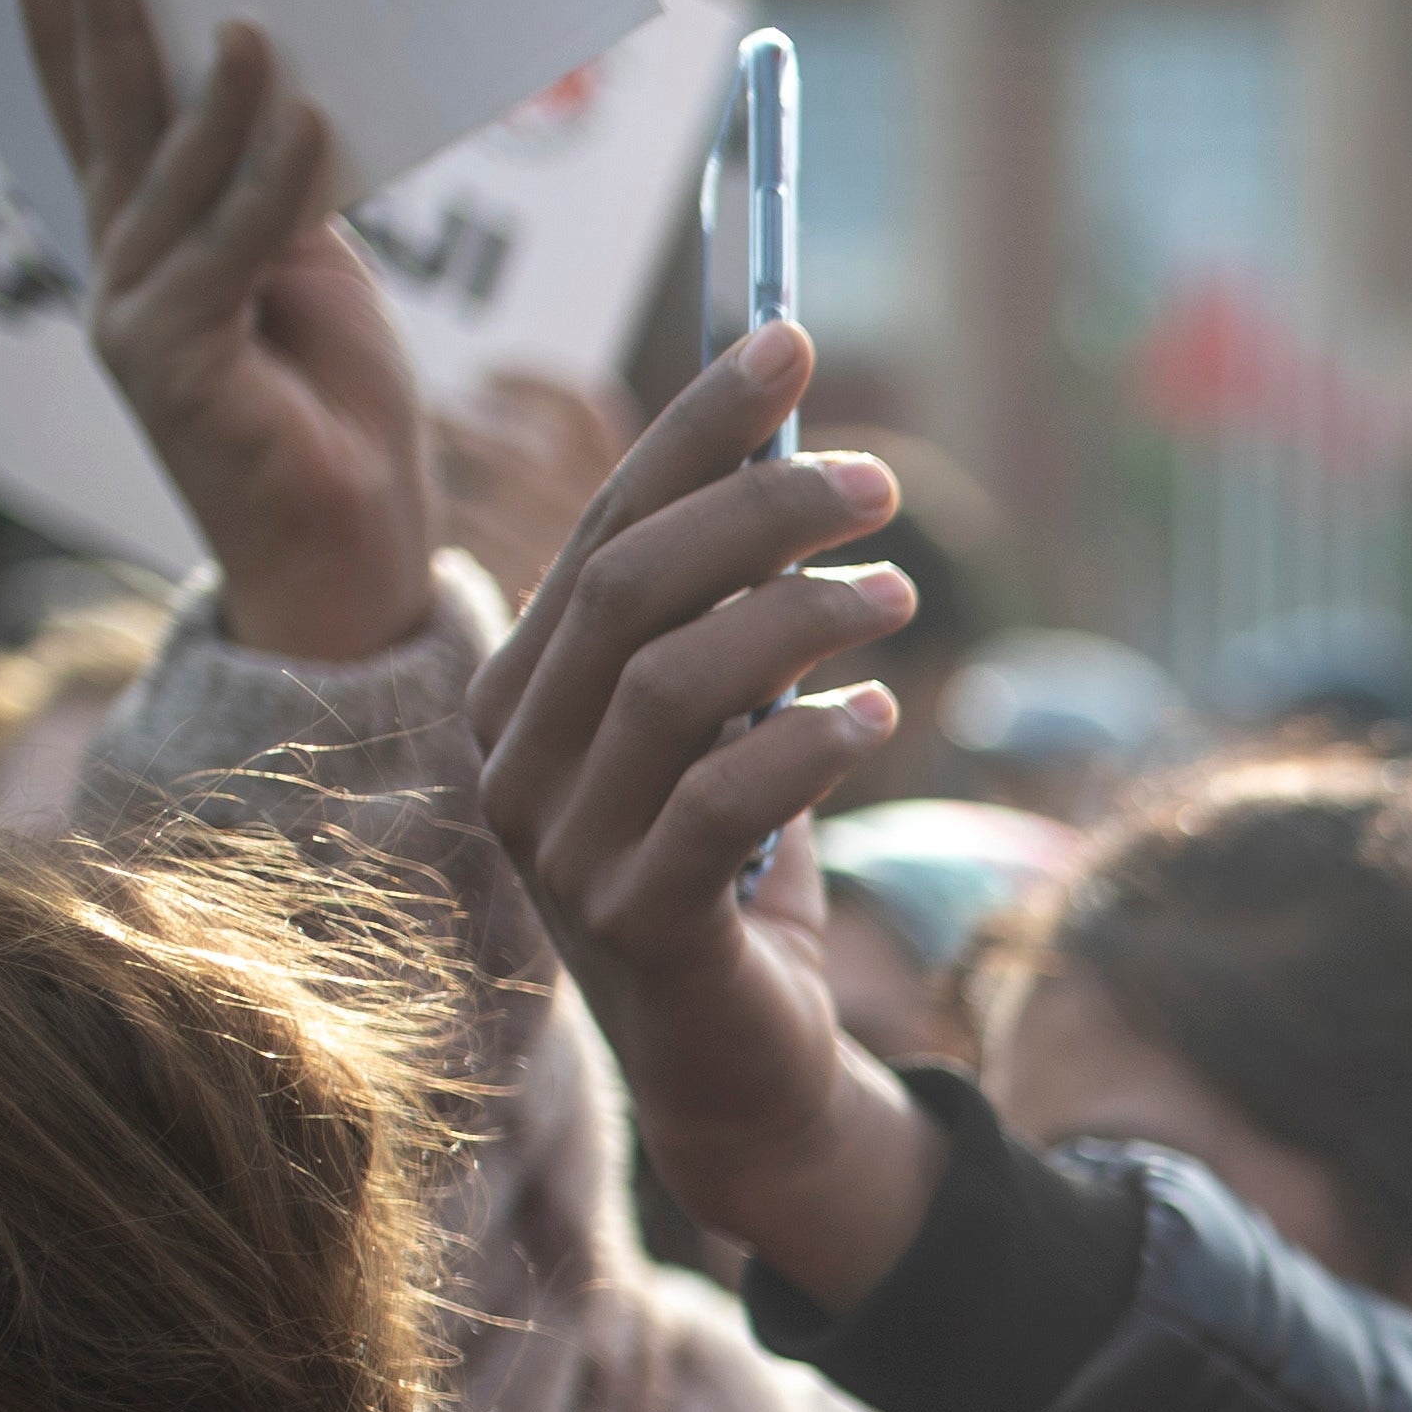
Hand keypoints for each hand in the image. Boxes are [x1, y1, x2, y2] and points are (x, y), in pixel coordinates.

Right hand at [20, 0, 430, 661]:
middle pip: (112, 134)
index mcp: (147, 260)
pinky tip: (306, 121)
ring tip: (250, 26)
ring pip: (176, 184)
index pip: (97, 132)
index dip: (66, 47)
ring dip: (214, 99)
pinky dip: (273, 181)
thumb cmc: (332, 416)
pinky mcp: (177, 363)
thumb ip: (271, 199)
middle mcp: (123, 284)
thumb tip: (273, 102)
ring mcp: (138, 324)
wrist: (352, 550)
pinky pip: (233, 247)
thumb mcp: (305, 280)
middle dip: (106, 31)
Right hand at [465, 322, 948, 1305]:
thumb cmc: (739, 876)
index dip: (695, 426)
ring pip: (671, 681)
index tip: (789, 340)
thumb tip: (795, 453)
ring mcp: (561, 847)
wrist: (747, 1071)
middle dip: (757, 509)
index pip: (603, 527)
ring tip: (898, 596)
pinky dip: (811, 741)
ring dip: (798, 618)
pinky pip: (719, 800)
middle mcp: (512, 760)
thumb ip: (732, 614)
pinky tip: (880, 713)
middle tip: (877, 484)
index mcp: (519, 690)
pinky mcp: (637, 923)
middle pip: (628, 585)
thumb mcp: (731, 725)